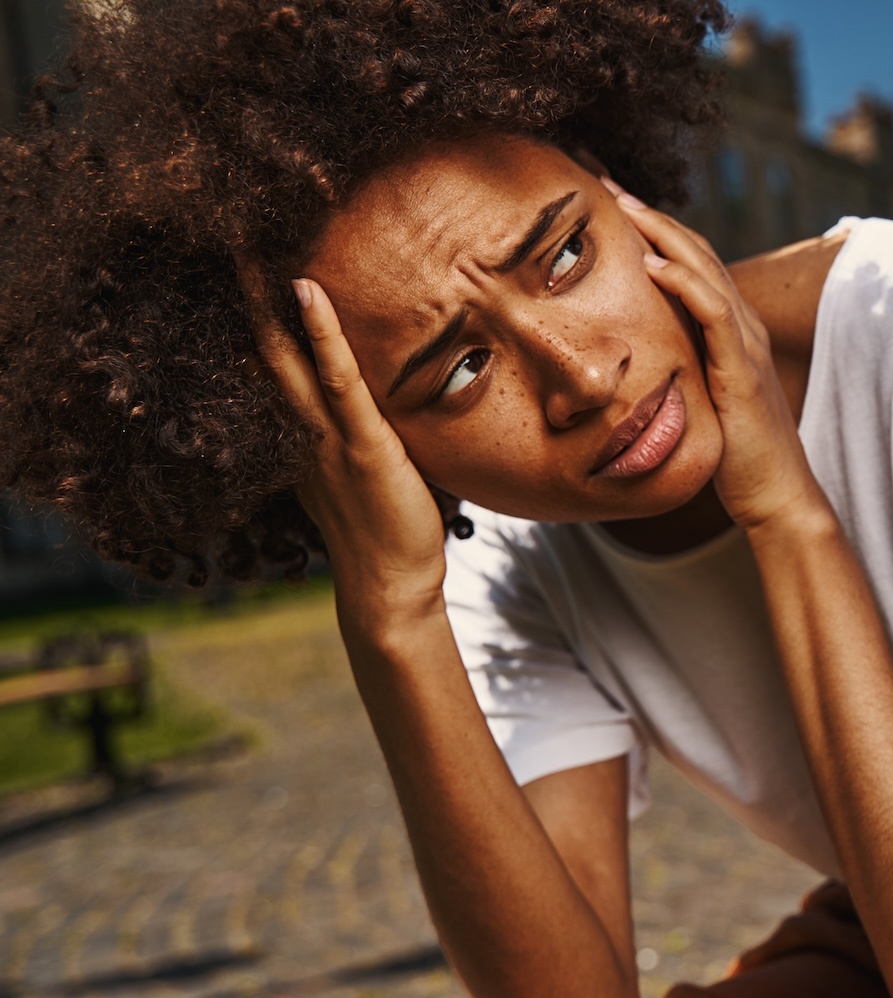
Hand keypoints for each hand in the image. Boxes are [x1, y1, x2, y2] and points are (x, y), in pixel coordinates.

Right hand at [246, 267, 447, 631]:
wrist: (390, 586)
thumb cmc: (390, 530)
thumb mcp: (369, 474)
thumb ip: (367, 437)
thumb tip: (393, 402)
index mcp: (305, 437)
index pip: (277, 369)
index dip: (258, 323)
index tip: (245, 276)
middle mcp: (305, 431)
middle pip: (266, 355)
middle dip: (246, 303)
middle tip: (228, 245)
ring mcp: (328, 437)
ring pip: (290, 358)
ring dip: (269, 303)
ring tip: (252, 249)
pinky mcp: (362, 445)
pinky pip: (338, 380)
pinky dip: (322, 335)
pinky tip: (307, 292)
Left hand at [601, 179, 823, 530]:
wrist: (776, 496)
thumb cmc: (735, 459)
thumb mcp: (697, 405)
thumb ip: (676, 376)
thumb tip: (632, 370)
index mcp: (731, 332)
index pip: (692, 263)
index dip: (654, 229)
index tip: (608, 204)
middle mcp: (743, 327)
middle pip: (696, 250)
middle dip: (650, 212)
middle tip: (604, 179)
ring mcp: (746, 345)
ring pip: (704, 269)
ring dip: (661, 231)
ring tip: (620, 202)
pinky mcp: (742, 370)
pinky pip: (713, 312)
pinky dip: (683, 282)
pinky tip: (650, 264)